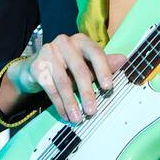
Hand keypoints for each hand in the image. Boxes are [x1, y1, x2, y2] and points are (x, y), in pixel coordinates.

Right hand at [11, 33, 127, 122]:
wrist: (36, 68)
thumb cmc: (68, 66)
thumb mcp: (87, 64)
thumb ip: (104, 63)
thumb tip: (124, 60)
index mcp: (81, 40)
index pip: (95, 53)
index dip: (103, 70)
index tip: (108, 87)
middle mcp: (64, 42)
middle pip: (79, 70)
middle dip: (87, 93)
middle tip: (92, 111)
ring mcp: (49, 52)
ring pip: (63, 82)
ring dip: (71, 103)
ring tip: (78, 119)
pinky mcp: (37, 66)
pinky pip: (50, 89)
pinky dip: (59, 104)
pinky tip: (65, 115)